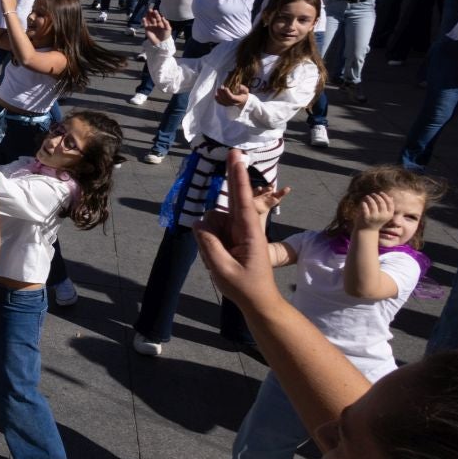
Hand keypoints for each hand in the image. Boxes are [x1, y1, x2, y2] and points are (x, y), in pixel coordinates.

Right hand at [141, 9, 172, 45]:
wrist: (161, 43)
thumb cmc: (166, 36)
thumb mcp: (168, 29)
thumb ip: (166, 23)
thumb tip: (163, 17)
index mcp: (160, 23)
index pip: (158, 17)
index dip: (156, 14)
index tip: (155, 10)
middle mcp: (155, 24)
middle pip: (153, 18)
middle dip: (151, 13)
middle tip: (149, 9)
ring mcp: (151, 27)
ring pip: (149, 20)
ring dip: (147, 16)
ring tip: (147, 12)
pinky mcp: (147, 30)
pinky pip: (145, 24)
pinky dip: (144, 21)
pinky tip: (144, 18)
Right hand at [194, 151, 288, 311]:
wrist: (259, 302)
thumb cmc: (246, 287)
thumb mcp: (222, 270)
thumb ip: (208, 245)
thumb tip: (198, 224)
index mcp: (250, 232)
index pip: (242, 200)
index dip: (237, 177)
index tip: (236, 156)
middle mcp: (244, 227)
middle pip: (226, 206)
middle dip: (228, 191)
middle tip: (232, 169)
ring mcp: (237, 231)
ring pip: (213, 220)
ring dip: (210, 238)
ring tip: (220, 262)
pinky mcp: (231, 236)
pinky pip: (212, 231)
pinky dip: (209, 243)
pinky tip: (217, 260)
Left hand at [212, 81, 249, 107]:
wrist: (243, 101)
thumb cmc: (244, 94)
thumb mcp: (246, 90)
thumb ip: (243, 88)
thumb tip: (239, 86)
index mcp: (238, 100)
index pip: (232, 97)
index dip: (227, 93)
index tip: (225, 88)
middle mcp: (234, 103)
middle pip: (226, 99)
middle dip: (222, 93)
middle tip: (220, 87)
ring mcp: (229, 104)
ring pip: (223, 101)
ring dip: (219, 95)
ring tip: (218, 89)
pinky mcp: (226, 104)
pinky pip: (221, 103)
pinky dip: (217, 99)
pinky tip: (216, 95)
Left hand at [352, 191, 394, 233]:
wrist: (367, 231)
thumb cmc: (375, 221)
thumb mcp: (383, 215)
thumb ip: (387, 206)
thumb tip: (391, 197)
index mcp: (389, 215)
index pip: (389, 203)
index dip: (385, 196)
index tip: (380, 193)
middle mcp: (383, 216)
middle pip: (381, 202)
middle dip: (376, 196)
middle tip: (372, 194)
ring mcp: (374, 217)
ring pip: (372, 203)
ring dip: (369, 198)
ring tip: (367, 196)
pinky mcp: (366, 217)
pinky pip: (365, 207)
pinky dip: (363, 203)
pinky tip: (362, 202)